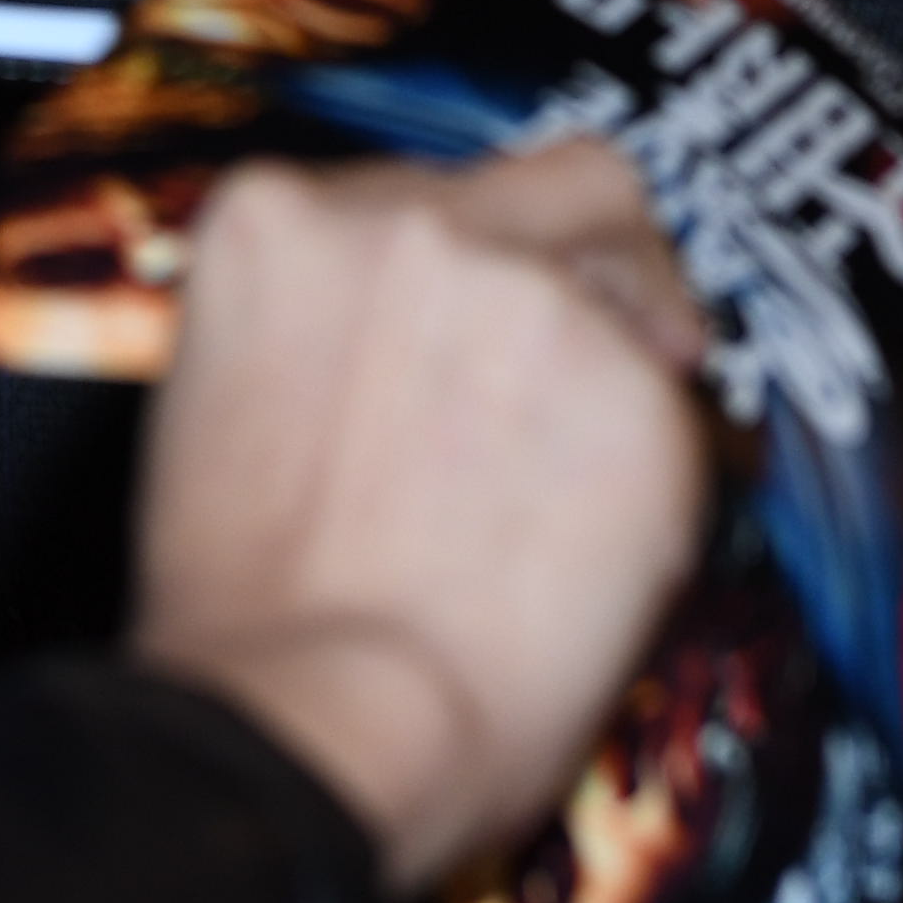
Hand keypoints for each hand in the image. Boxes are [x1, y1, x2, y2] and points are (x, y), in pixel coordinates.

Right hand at [129, 144, 710, 896]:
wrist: (315, 721)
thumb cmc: (250, 609)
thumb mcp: (225, 404)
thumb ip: (319, 324)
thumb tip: (406, 344)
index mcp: (276, 218)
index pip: (428, 183)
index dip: (485, 252)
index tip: (513, 300)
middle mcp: (405, 221)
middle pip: (569, 181)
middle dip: (602, 257)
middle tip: (629, 337)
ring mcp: (525, 293)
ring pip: (633, 295)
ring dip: (621, 374)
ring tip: (570, 501)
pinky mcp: (633, 384)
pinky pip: (676, 411)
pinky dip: (656, 473)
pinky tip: (591, 552)